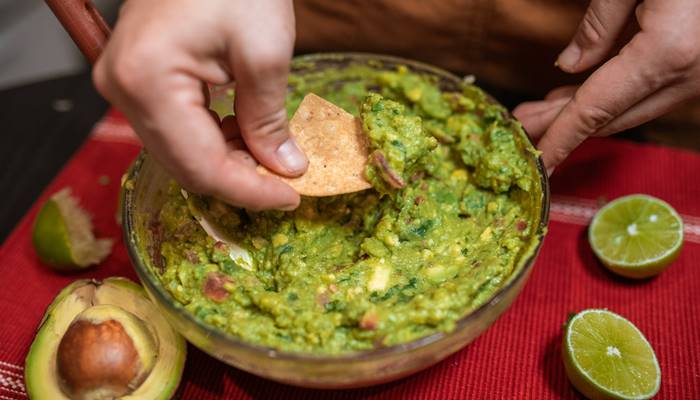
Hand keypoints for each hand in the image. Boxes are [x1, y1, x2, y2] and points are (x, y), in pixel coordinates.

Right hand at [93, 0, 306, 209]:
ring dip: (228, 162)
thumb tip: (283, 168)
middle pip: (185, 166)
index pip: (201, 166)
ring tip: (271, 154)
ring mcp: (124, 84)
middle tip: (286, 182)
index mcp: (147, 81)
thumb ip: (269, 120)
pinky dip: (214, 140)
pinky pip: (176, 129)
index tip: (291, 199)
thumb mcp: (265, 52)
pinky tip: (245, 132)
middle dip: (240, 180)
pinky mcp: (137, 79)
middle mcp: (122, 89)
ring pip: (181, 152)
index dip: (249, 191)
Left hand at [513, 0, 699, 173]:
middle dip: (562, 126)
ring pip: (630, 109)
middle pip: (610, 116)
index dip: (560, 138)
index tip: (538, 164)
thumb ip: (600, 22)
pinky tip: (582, 93)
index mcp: (666, 54)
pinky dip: (612, 98)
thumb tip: (570, 65)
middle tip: (522, 125)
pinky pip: (650, 94)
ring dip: (584, 112)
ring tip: (542, 111)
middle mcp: (687, 75)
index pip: (595, 109)